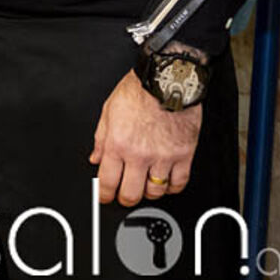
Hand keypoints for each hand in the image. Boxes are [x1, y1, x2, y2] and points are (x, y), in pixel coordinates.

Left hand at [89, 68, 202, 205]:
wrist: (167, 80)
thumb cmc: (139, 91)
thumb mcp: (108, 110)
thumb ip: (100, 138)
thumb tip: (95, 157)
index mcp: (118, 143)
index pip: (107, 181)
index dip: (104, 194)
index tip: (105, 197)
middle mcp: (140, 154)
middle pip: (131, 193)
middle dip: (125, 199)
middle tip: (124, 196)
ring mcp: (163, 157)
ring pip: (155, 191)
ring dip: (148, 193)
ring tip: (144, 187)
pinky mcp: (184, 155)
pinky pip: (179, 183)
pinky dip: (172, 188)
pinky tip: (166, 183)